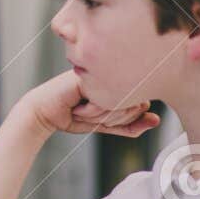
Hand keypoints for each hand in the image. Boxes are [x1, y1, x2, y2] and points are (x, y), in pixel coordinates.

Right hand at [15, 71, 158, 138]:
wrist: (43, 112)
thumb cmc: (71, 115)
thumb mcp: (106, 124)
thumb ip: (131, 125)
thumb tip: (156, 120)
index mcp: (119, 82)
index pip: (142, 103)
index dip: (126, 119)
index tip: (103, 119)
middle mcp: (113, 75)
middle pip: (135, 104)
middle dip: (113, 118)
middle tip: (91, 115)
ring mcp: (103, 73)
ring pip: (122, 103)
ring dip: (101, 116)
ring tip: (83, 110)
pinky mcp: (91, 76)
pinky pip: (106, 100)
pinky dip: (92, 111)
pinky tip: (78, 107)